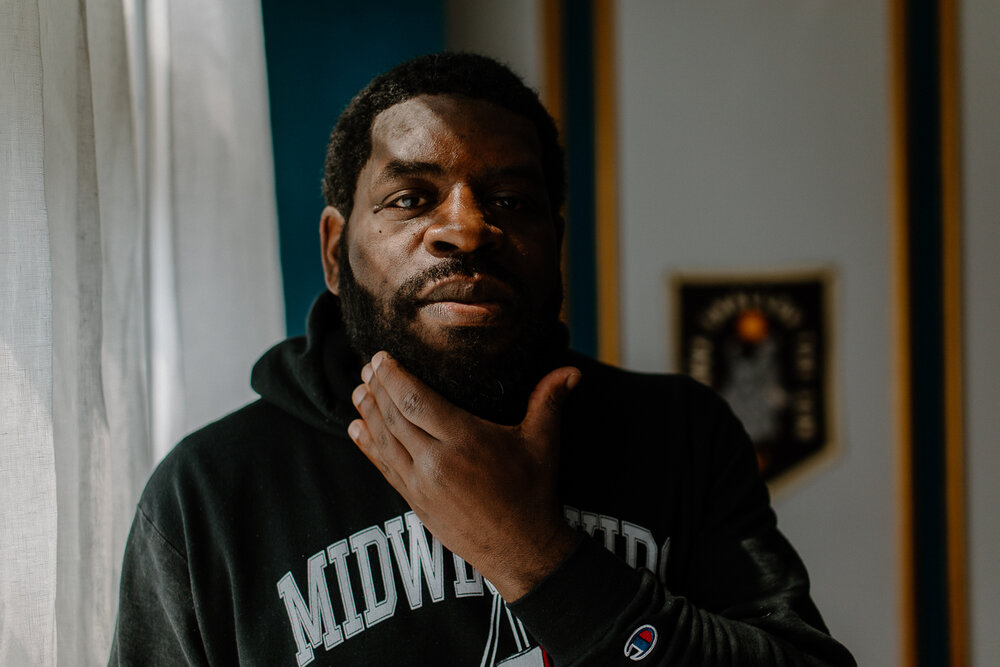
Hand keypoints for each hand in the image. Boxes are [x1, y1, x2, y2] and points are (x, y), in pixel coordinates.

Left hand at [348, 351, 582, 601]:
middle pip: (395, 417)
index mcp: (465, 441)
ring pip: (385, 441)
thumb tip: (572, 371)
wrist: (520, 550)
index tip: (381, 357)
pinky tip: (356, 428)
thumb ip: (549, 401)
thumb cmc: (533, 492)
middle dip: (378, 389)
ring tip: (357, 390)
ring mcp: (422, 485)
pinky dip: (367, 446)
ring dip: (368, 413)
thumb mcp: (543, 443)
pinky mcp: (415, 502)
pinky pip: (385, 467)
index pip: (417, 401)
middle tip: (366, 366)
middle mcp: (437, 462)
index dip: (394, 377)